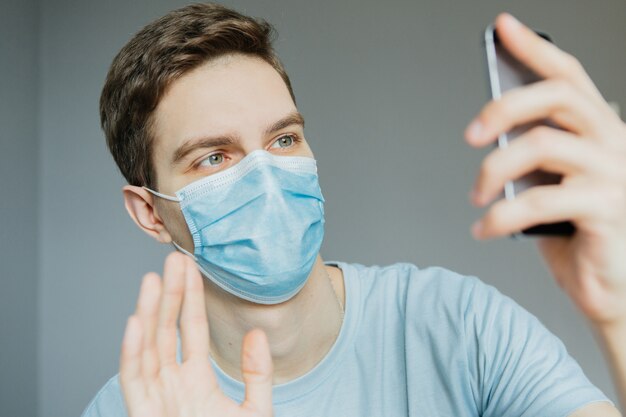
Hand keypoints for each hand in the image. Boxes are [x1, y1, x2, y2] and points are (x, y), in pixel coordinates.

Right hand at [120, 252, 273, 416]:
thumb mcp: (255, 411)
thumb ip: (258, 374)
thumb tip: (256, 333)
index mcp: (196, 379)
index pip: (192, 329)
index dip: (191, 298)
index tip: (190, 267)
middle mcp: (172, 382)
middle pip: (167, 330)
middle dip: (168, 295)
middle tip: (172, 260)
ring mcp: (156, 397)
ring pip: (147, 347)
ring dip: (148, 313)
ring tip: (152, 280)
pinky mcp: (142, 413)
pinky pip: (133, 379)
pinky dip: (131, 351)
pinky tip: (136, 322)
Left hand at [465, 14, 625, 324]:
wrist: (611, 291)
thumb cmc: (577, 238)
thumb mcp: (550, 187)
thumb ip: (531, 159)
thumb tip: (490, 137)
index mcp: (598, 133)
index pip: (568, 77)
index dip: (534, 49)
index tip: (502, 28)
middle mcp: (613, 143)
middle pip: (557, 97)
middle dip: (504, 106)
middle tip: (470, 135)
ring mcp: (614, 174)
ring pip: (541, 145)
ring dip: (493, 171)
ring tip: (476, 195)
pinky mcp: (607, 208)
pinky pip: (539, 200)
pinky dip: (500, 215)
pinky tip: (485, 228)